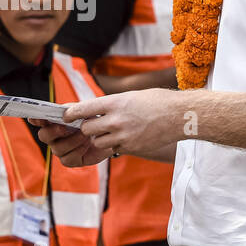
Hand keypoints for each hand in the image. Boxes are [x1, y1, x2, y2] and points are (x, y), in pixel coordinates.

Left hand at [36, 89, 188, 166]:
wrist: (180, 116)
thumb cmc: (158, 101)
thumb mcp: (131, 96)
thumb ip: (112, 104)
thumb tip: (95, 109)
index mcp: (115, 103)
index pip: (84, 109)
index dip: (71, 113)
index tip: (66, 115)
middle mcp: (116, 120)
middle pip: (87, 129)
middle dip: (87, 128)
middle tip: (94, 124)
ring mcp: (123, 135)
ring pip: (98, 141)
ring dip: (99, 138)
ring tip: (110, 131)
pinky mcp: (131, 147)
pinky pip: (113, 148)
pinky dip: (113, 144)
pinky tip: (123, 137)